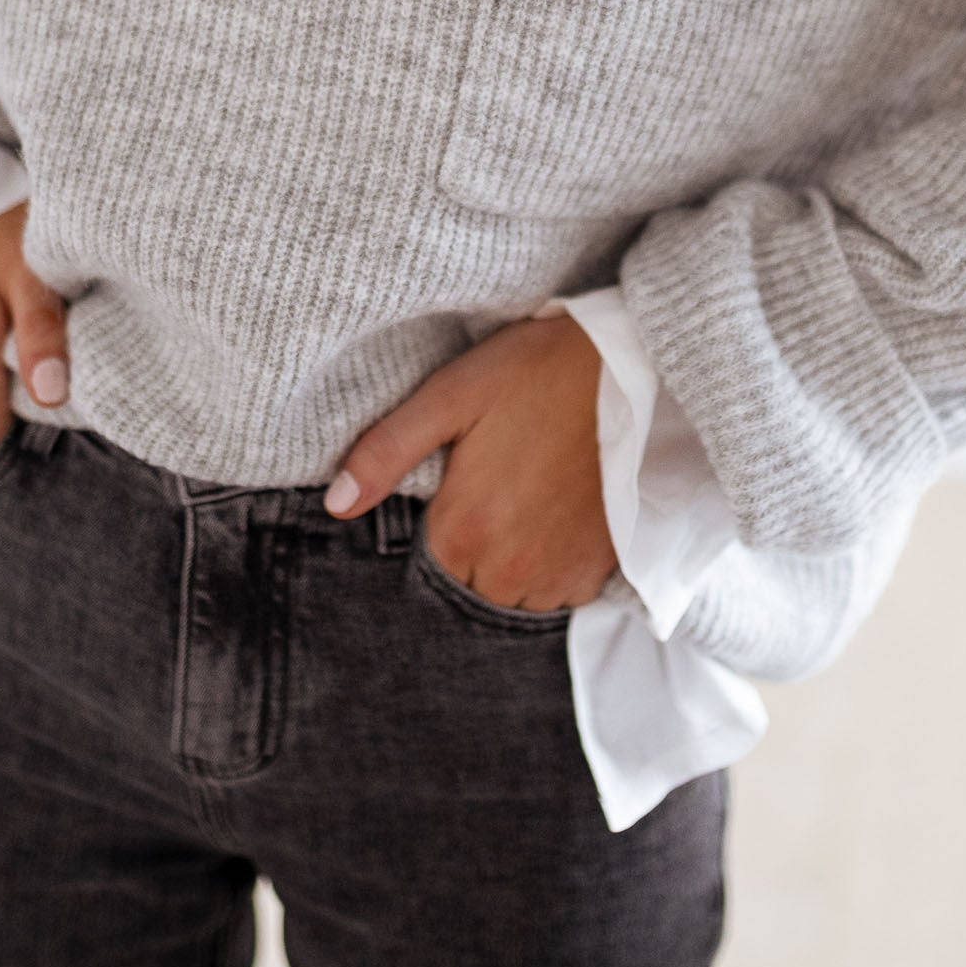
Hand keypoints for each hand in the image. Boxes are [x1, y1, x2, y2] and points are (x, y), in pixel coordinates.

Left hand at [324, 311, 615, 610]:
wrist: (631, 370)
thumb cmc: (534, 373)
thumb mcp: (449, 395)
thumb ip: (385, 452)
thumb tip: (335, 504)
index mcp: (464, 531)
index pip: (426, 567)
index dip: (438, 527)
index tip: (458, 489)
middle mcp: (509, 570)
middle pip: (468, 585)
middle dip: (472, 548)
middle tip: (495, 487)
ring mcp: (558, 577)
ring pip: (512, 596)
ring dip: (510, 564)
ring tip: (526, 500)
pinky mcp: (598, 573)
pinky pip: (558, 595)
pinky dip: (551, 567)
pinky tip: (556, 517)